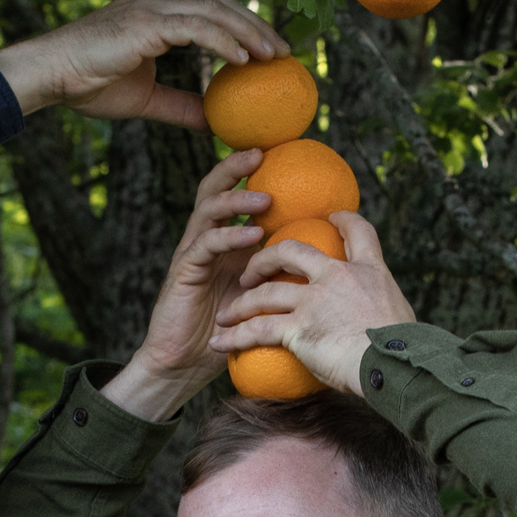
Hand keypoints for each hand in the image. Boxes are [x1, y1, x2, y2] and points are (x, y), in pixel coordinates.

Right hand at [0, 0, 286, 126]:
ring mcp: (151, 5)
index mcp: (155, 9)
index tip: (268, 49)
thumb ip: (181, 105)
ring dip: (248, 31)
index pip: (209, 7)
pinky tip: (244, 60)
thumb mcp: (145, 98)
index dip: (241, 23)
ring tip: (273, 55)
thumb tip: (214, 122)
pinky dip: (224, 42)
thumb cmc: (88, 85)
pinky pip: (196, 28)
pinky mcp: (146, 21)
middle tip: (284, 51)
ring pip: (214, 10)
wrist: (51, 77)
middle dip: (255, 22)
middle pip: (219, 1)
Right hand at [102, 155, 274, 423]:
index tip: (279, 153)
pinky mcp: (185, 272)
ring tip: (264, 197)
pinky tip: (252, 234)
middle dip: (235, 168)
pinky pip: (206, 245)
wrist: (185, 363)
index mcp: (225, 243)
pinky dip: (230, 236)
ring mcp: (193, 254)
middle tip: (261, 153)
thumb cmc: (228, 334)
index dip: (249, 173)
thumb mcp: (262, 298)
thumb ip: (283, 275)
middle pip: (215, 191)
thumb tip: (332, 263)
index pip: (235, 196)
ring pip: (208, 211)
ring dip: (237, 200)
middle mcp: (207, 241)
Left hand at [210, 209, 416, 393]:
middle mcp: (337, 276)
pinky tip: (220, 344)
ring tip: (227, 314)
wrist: (396, 366)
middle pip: (291, 250)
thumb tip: (378, 321)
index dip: (342, 220)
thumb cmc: (406, 351)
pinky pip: (258, 329)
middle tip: (252, 271)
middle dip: (265, 257)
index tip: (331, 217)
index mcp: (369, 270)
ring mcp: (315, 300)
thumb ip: (382, 310)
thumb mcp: (402, 316)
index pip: (358, 231)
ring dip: (242, 302)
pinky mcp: (298, 328)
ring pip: (266, 291)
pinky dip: (235, 336)